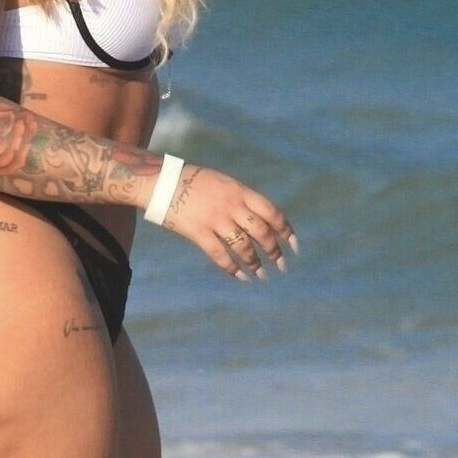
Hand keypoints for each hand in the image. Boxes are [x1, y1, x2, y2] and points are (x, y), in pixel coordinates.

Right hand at [163, 163, 299, 279]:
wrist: (163, 181)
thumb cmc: (195, 183)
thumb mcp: (225, 184)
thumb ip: (242, 200)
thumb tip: (262, 223)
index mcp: (240, 191)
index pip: (272, 213)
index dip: (286, 231)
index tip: (294, 246)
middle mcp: (232, 205)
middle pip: (262, 232)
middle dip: (274, 252)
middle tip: (281, 266)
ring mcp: (215, 219)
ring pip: (243, 247)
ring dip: (255, 263)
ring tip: (262, 275)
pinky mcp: (198, 232)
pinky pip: (220, 255)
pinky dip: (232, 268)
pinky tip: (241, 277)